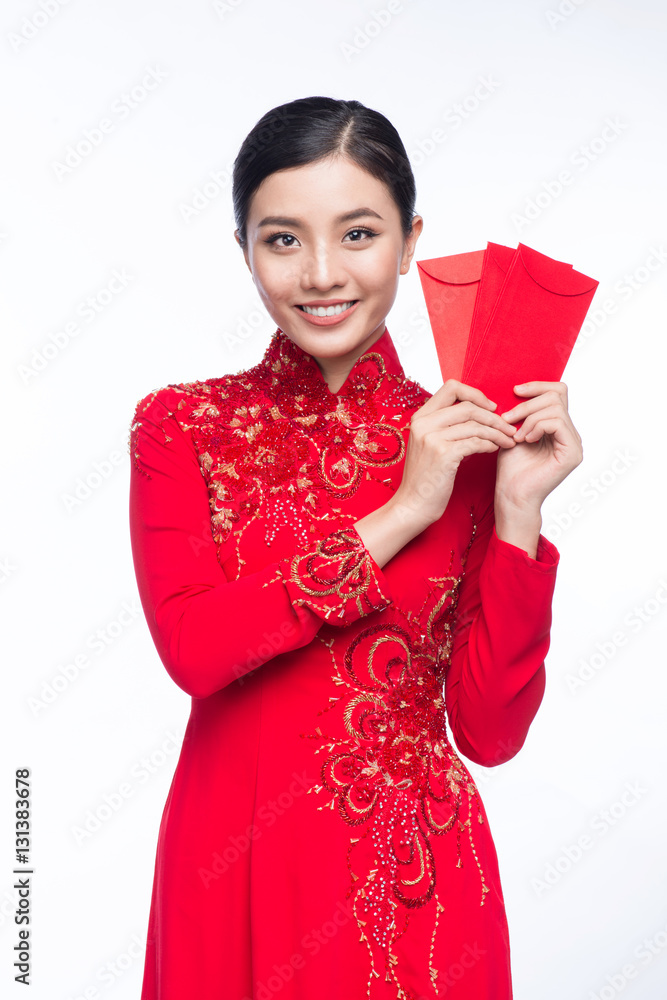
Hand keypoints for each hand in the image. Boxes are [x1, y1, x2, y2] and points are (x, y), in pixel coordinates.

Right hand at [391, 379, 516, 528]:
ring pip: (475, 424)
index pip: (452, 387)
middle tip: (508, 428)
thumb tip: (477, 410)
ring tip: (509, 440)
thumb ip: (445, 425)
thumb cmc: (426, 477)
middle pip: (468, 406)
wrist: (413, 505)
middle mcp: (424, 423)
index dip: (475, 394)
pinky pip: (476, 441)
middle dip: (494, 417)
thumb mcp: (429, 444)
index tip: (491, 408)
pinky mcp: (443, 454)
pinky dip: (490, 444)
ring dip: (497, 432)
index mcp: (420, 417)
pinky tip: (495, 449)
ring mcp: (432, 438)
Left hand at [495, 381, 582, 516]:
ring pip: (555, 408)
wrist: (511, 495)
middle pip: (556, 396)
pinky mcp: (573, 453)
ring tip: (515, 435)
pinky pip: (557, 422)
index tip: (514, 391)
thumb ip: (522, 413)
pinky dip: (536, 426)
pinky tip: (525, 440)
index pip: (558, 392)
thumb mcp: (513, 432)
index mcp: (559, 428)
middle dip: (527, 403)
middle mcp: (571, 434)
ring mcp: (574, 443)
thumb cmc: (511, 468)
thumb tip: (519, 388)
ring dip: (529, 417)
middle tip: (507, 419)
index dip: (537, 386)